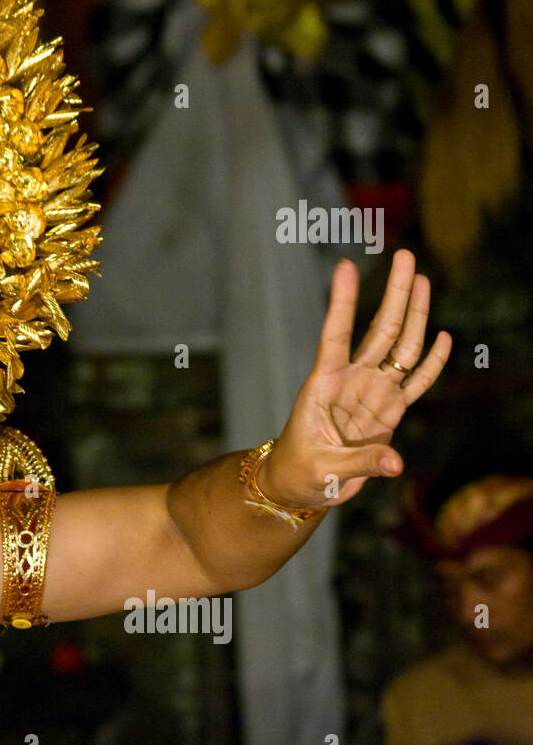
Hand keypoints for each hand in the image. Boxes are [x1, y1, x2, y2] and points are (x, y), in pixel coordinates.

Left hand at [259, 250, 452, 507]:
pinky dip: (431, 364)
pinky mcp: (389, 413)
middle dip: (392, 294)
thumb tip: (395, 463)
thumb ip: (360, 463)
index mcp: (323, 385)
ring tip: (420, 279)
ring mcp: (372, 394)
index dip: (342, 302)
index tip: (345, 267)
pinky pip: (415, 384)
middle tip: (404, 257)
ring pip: (399, 348)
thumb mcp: (323, 468)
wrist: (302, 486)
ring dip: (413, 315)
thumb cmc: (301, 472)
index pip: (335, 335)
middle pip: (378, 332)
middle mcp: (350, 382)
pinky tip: (443, 337)